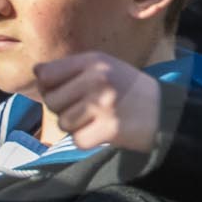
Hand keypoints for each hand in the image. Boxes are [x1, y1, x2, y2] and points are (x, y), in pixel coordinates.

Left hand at [34, 53, 161, 151]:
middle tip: (84, 109)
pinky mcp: (109, 129)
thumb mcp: (104, 67)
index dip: (48, 87)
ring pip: (63, 122)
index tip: (62, 92)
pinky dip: (86, 140)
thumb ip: (71, 69)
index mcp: (93, 61)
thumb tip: (37, 73)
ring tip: (94, 120)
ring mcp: (103, 105)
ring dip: (75, 126)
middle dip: (62, 109)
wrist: (164, 111)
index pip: (46, 74)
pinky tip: (101, 132)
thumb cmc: (128, 89)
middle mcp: (97, 79)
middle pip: (52, 100)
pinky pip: (77, 140)